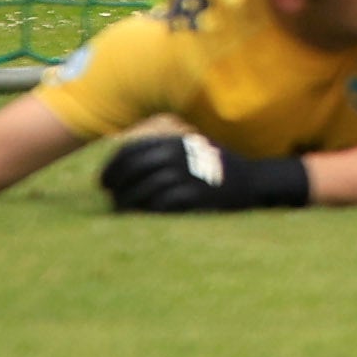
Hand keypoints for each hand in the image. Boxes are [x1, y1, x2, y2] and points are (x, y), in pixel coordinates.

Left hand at [101, 133, 310, 214]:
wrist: (253, 181)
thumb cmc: (217, 166)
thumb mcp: (192, 147)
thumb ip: (164, 148)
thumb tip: (126, 157)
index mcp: (176, 142)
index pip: (133, 150)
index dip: (112, 167)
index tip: (104, 182)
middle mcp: (180, 156)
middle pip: (135, 170)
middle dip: (117, 184)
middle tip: (110, 197)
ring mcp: (190, 176)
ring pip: (146, 189)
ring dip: (129, 201)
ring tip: (122, 210)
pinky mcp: (198, 197)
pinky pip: (165, 205)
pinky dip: (150, 210)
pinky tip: (144, 215)